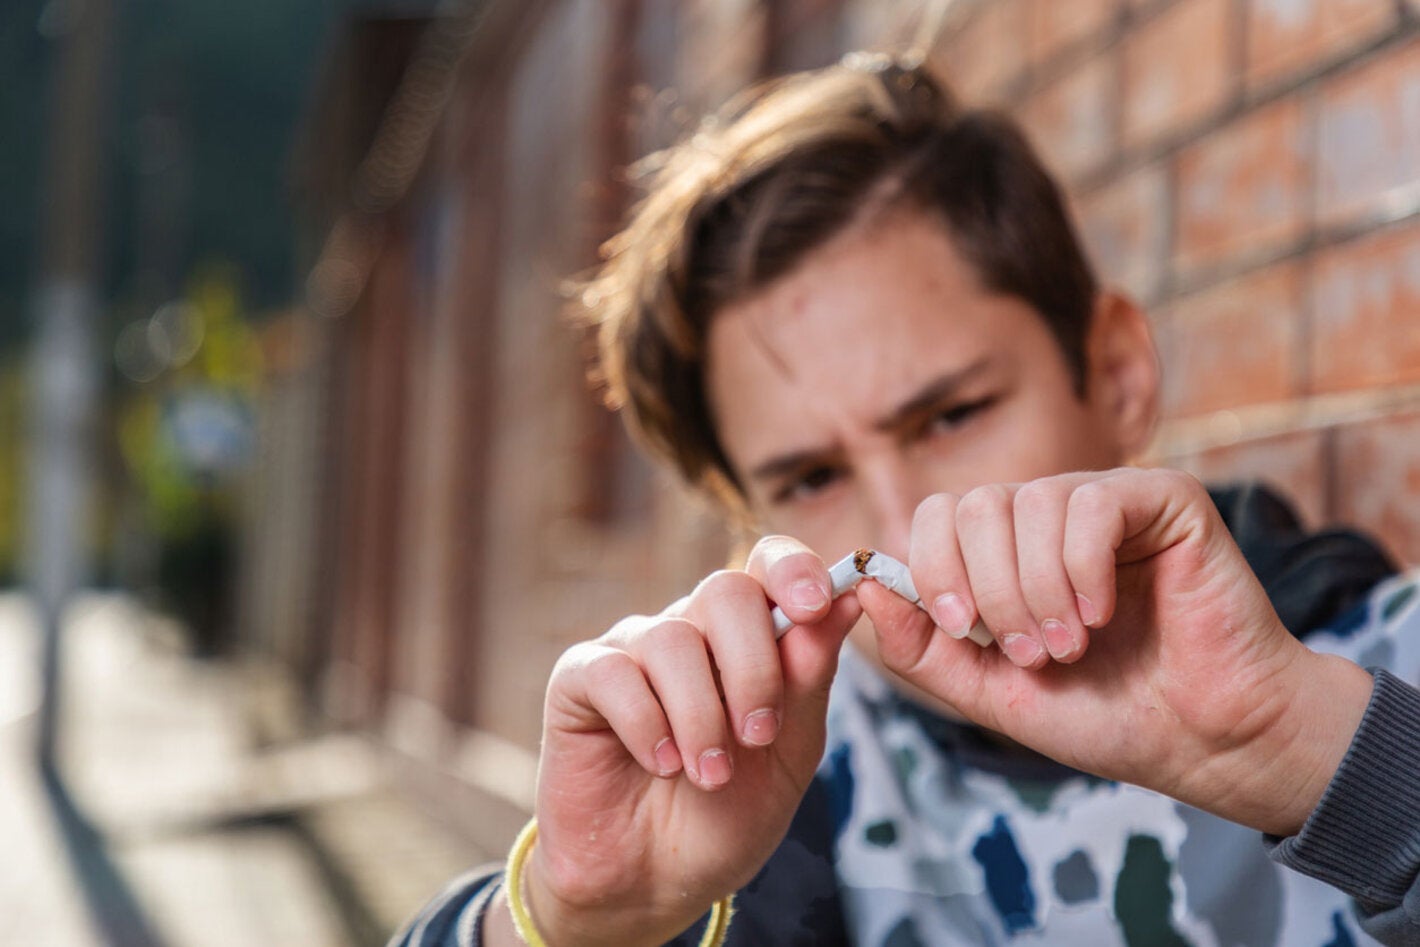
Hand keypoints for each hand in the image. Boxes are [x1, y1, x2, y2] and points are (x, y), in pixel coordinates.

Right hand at [507, 536, 857, 946]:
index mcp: (746, 637)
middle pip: (725, 591)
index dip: (793, 570)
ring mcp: (632, 650)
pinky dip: (648, 725)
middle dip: (753, 666)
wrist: (652, 883)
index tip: (815, 606)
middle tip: (758, 735)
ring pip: (672, 639)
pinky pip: (615, 674)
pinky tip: (662, 764)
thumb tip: (848, 599)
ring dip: (701, 716)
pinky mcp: (579, 680)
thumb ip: (810, 679)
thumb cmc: (724, 817)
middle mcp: (689, 630)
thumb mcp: (788, 754)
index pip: (768, 565)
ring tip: (709, 775)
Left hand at [862, 467, 1371, 836]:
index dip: (934, 568)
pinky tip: (1103, 613)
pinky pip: (1092, 503)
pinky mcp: (1164, 499)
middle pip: (972, 505)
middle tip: (1033, 654)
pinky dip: (1084, 567)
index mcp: (1006, 552)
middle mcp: (1049, 517)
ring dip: (1039, 590)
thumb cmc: (1105, 714)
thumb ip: (923, 646)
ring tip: (1072, 646)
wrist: (1205, 740)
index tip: (965, 630)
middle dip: (990, 591)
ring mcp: (1107, 502)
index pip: (937, 515)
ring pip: (1029, 504)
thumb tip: (866, 586)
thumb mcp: (991, 691)